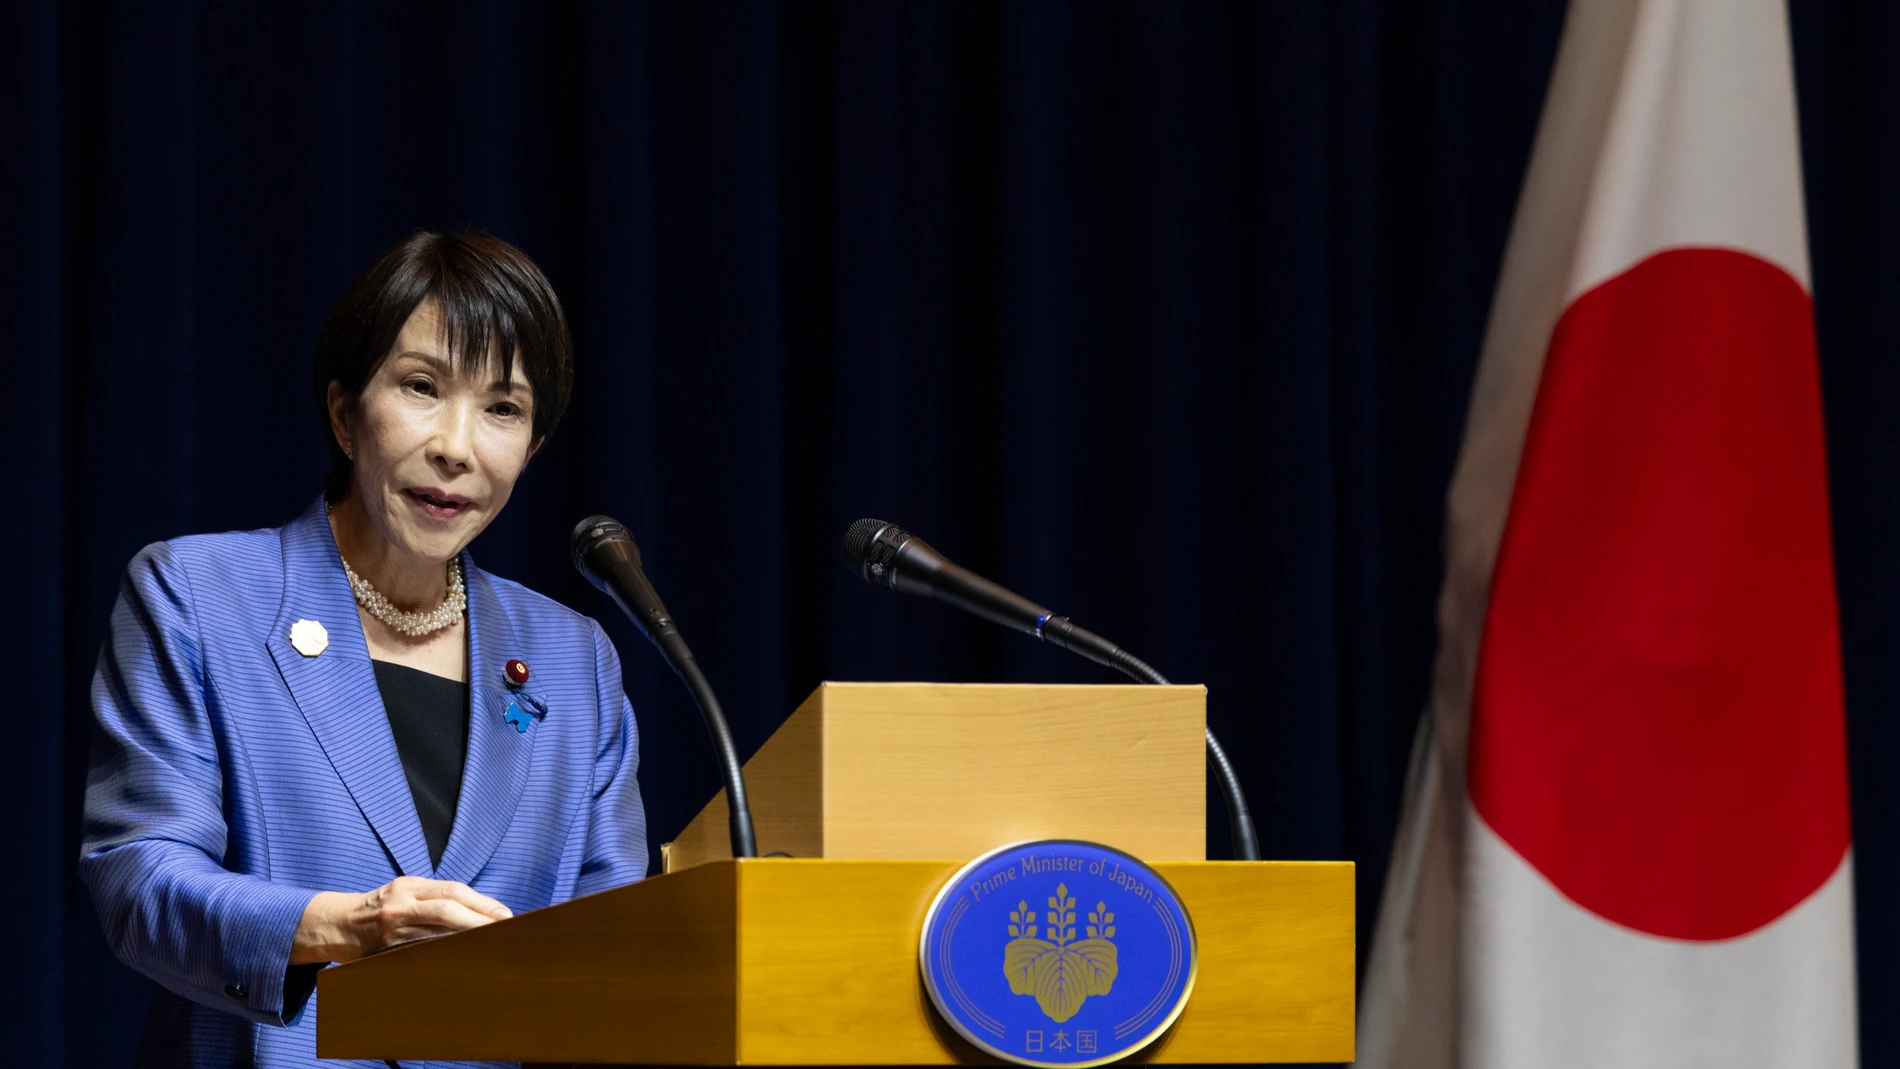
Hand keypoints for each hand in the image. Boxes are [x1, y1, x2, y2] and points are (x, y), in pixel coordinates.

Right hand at [291, 876, 512, 964]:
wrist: (333, 924)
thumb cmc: (378, 909)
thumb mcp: (402, 894)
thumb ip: (433, 899)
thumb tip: (478, 912)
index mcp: (409, 886)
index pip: (453, 891)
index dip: (481, 902)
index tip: (504, 914)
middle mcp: (401, 902)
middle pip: (447, 907)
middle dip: (479, 918)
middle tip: (504, 927)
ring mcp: (391, 926)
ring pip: (435, 930)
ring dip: (465, 937)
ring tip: (489, 943)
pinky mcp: (382, 948)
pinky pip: (417, 950)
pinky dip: (440, 952)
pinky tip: (458, 958)